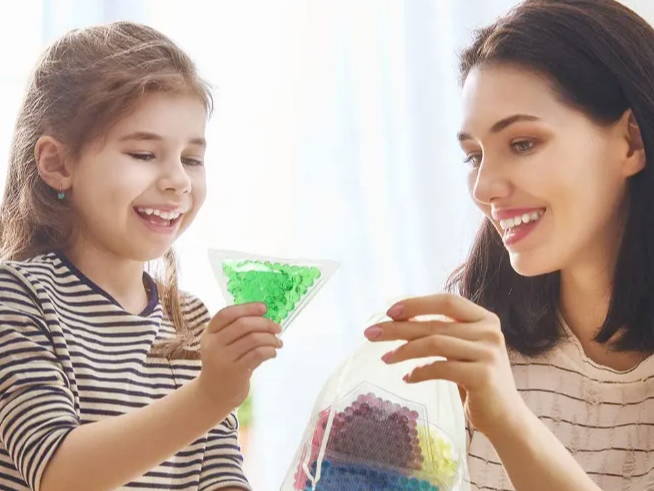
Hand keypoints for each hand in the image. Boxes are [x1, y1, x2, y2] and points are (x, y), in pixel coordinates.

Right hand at [198, 303, 281, 408]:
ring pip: (253, 339)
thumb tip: (263, 315)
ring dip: (270, 338)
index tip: (264, 308)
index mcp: (209, 333)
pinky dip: (270, 351)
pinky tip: (273, 353)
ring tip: (278, 342)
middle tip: (277, 328)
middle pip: (243, 324)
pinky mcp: (235, 372)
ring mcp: (223, 359)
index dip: (247, 308)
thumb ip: (235, 330)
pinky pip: (258, 354)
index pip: (227, 314)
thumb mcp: (221, 344)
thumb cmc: (223, 363)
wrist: (214, 394)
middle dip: (265, 323)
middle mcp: (213, 344)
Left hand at [364, 293, 525, 438]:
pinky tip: (407, 378)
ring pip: (434, 343)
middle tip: (370, 333)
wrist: (506, 418)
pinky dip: (419, 372)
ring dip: (404, 350)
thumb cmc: (476, 380)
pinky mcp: (482, 376)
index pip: (447, 301)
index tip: (389, 311)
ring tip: (386, 358)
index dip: (416, 304)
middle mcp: (490, 332)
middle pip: (435, 323)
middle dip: (398, 328)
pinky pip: (440, 368)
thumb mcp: (462, 349)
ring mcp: (488, 353)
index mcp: (485, 319)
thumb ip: (443, 332)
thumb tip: (397, 319)